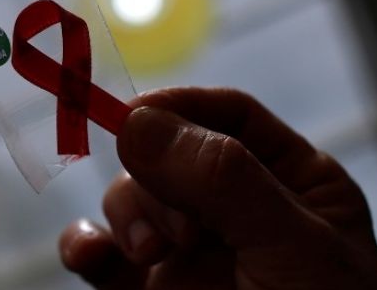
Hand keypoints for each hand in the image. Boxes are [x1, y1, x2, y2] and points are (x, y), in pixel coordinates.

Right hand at [59, 88, 376, 288]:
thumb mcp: (292, 247)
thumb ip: (225, 180)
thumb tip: (138, 120)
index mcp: (290, 182)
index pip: (230, 116)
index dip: (182, 105)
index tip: (138, 114)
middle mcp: (233, 209)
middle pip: (168, 152)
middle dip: (155, 177)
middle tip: (174, 229)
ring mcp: (186, 250)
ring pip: (130, 195)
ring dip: (126, 213)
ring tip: (150, 255)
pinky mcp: (145, 288)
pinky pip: (100, 250)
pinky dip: (84, 244)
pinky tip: (87, 255)